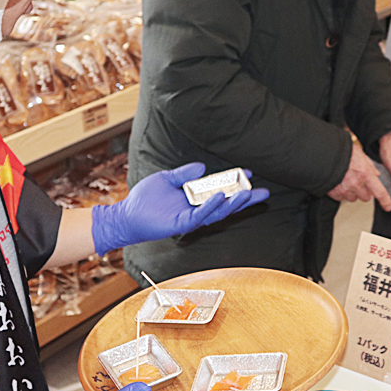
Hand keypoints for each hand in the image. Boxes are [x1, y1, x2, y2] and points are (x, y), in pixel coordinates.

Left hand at [90, 163, 268, 252]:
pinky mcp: (182, 223)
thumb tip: (202, 167)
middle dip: (245, 199)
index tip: (250, 174)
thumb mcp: (166, 178)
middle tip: (263, 192)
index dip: (235, 184)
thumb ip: (184, 173)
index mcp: (195, 199)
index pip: (221, 191)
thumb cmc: (144, 199)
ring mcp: (190, 217)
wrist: (127, 214)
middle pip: (226, 205)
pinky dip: (212, 206)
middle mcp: (196, 209)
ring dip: (234, 203)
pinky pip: (201, 216)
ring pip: (218, 212)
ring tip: (248, 194)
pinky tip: (221, 196)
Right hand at [328, 141, 390, 210]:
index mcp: (365, 173)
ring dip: (353, 193)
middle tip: (360, 183)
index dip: (385, 201)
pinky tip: (339, 183)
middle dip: (365, 192)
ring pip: (353, 198)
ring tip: (347, 181)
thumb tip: (376, 175)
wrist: (323, 153)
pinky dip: (342, 193)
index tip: (388, 207)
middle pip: (366, 197)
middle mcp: (356, 184)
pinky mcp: (334, 193)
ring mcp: (345, 189)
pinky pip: (342, 198)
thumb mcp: (360, 154)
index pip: (379, 192)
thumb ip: (370, 166)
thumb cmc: (342, 151)